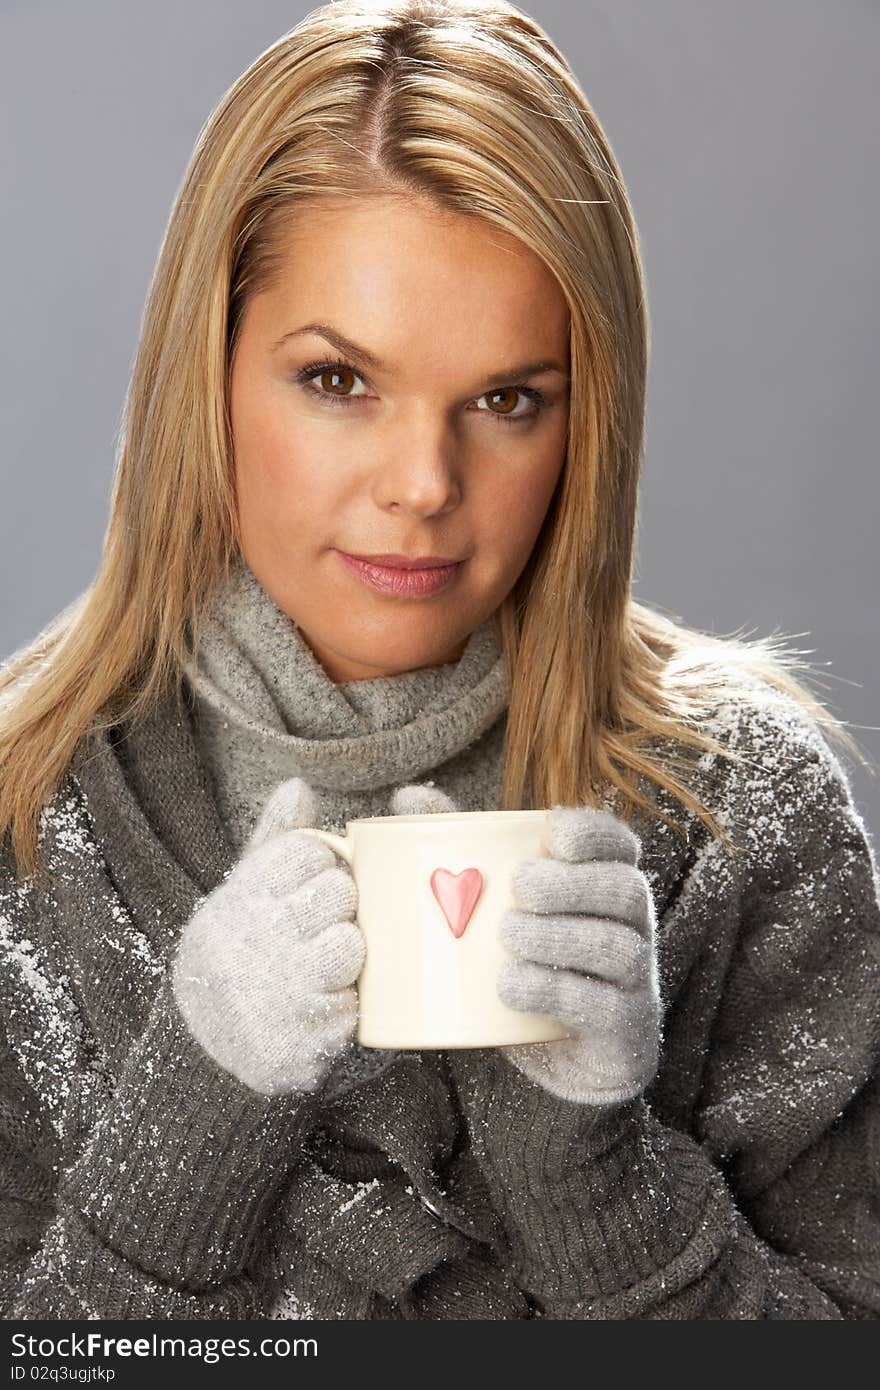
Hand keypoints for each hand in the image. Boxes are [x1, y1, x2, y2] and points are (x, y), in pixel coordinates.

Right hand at [171, 777, 364, 1095]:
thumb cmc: (240, 954)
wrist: (206, 1052)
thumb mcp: (245, 894)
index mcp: (241, 897)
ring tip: (331, 966)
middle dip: (345, 908)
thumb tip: (298, 784)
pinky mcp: (300, 1040)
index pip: (310, 851)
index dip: (327, 865)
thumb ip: (276, 840)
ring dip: (353, 958)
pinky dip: (351, 1009)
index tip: (319, 883)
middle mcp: (251, 940)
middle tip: (328, 926)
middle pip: (339, 893)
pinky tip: (329, 1007)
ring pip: (351, 945)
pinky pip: (354, 1006)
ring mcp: (275, 991)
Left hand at [391, 785, 660, 1108]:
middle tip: (518, 886)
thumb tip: (409, 796)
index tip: (552, 833)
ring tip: (506, 936)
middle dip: (572, 884)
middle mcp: (632, 926)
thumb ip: (463, 848)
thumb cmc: (524, 956)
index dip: (593, 833)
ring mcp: (634, 980)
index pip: (619, 844)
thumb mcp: (496, 902)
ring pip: (618, 947)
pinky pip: (603, 1007)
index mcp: (607, 882)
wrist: (555, 1053)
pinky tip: (510, 986)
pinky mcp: (623, 1029)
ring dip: (558, 937)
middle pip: (623, 890)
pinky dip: (553, 992)